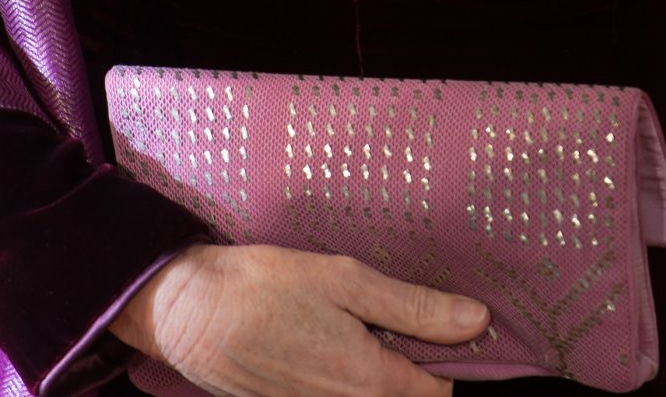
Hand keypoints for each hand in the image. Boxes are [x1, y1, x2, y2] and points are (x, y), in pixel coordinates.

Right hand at [110, 242, 489, 396]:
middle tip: (418, 320)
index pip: (437, 395)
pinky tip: (335, 335)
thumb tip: (477, 321)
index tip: (460, 328)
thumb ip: (415, 307)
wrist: (188, 312)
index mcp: (368, 380)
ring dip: (383, 369)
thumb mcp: (346, 280)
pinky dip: (348, 375)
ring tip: (372, 323)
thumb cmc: (267, 287)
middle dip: (418, 366)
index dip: (455, 361)